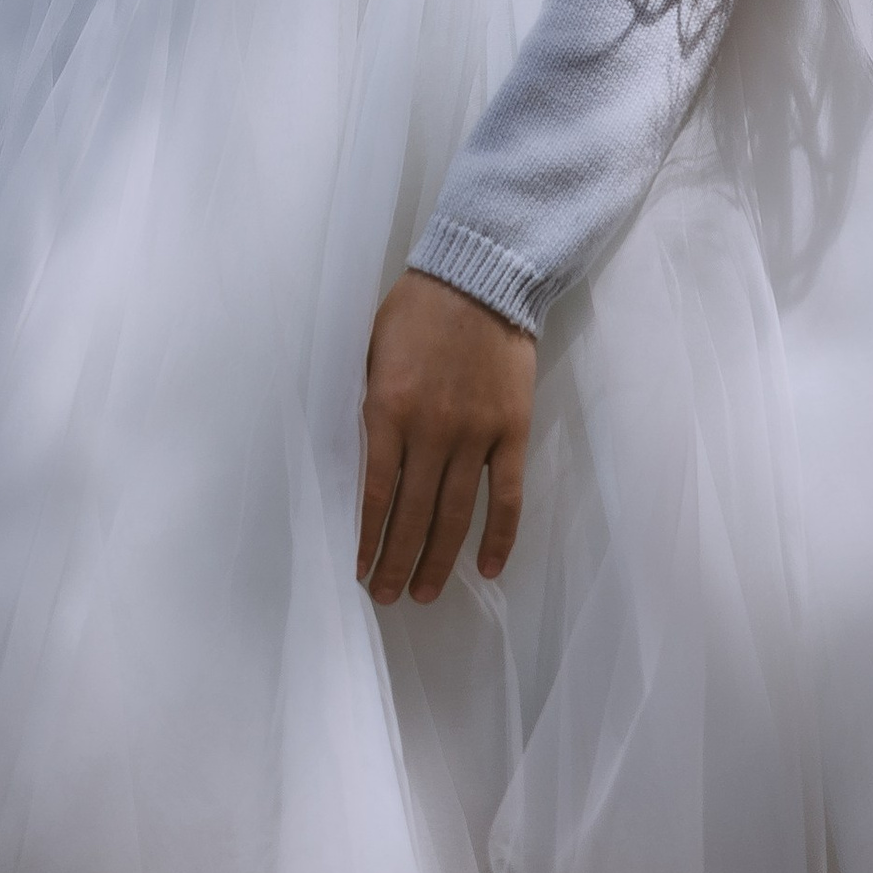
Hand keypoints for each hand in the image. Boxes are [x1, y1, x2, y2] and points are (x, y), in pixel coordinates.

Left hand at [358, 270, 534, 608]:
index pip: (376, 492)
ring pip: (456, 515)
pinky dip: (499, 537)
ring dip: (439, 560)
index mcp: (388, 407)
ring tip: (425, 594)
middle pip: (414, 515)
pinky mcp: (511, 433)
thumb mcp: (372, 350)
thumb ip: (371, 405)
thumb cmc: (416, 308)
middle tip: (387, 597)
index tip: (360, 568)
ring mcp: (475, 434)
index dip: (368, 537)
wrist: (479, 276)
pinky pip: (506, 498)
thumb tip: (366, 459)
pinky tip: (487, 568)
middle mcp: (431, 430)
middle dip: (397, 562)